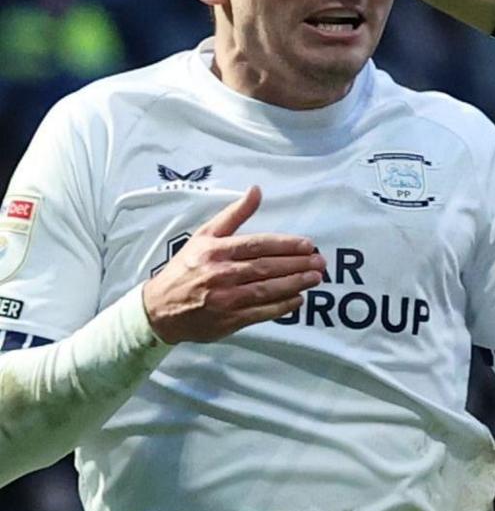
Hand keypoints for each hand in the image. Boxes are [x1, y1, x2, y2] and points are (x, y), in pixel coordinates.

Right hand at [142, 186, 323, 343]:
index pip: (257, 245)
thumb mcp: (204, 236)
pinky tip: (298, 299)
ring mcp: (224, 299)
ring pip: (266, 290)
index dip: (285, 245)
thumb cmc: (186, 267)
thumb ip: (234, 214)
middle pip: (266, 267)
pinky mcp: (227, 320)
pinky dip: (282, 307)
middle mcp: (220, 274)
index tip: (308, 245)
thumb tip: (256, 190)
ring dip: (295, 284)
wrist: (159, 309)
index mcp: (215, 251)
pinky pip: (260, 312)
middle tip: (320, 262)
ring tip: (315, 278)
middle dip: (297, 264)